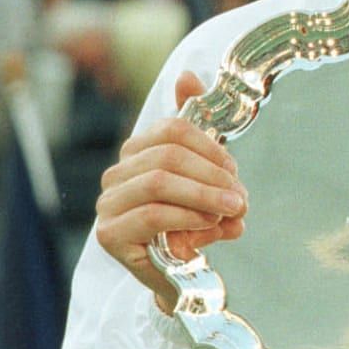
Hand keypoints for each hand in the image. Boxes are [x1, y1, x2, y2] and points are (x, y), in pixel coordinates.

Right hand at [94, 71, 246, 313]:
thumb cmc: (194, 216)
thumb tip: (186, 76)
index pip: (173, 129)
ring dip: (205, 195)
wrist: (180, 272)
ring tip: (232, 209)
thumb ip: (200, 125)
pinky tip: (210, 224)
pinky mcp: (109, 235)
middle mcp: (116, 174)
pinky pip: (151, 214)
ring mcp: (107, 204)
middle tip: (241, 196)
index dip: (210, 147)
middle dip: (212, 174)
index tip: (235, 170)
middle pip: (167, 155)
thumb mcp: (205, 172)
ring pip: (159, 182)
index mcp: (138, 151)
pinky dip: (189, 216)